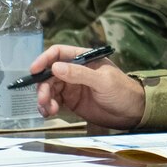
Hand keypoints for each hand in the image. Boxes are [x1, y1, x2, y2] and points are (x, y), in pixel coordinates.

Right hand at [30, 44, 145, 127]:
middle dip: (43, 86)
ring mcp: (71, 86)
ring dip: (44, 98)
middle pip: (49, 73)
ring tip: (48, 110)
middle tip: (43, 99)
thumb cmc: (123, 91)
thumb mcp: (103, 81)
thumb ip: (80, 74)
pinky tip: (49, 113)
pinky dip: (48, 107)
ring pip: (49, 89)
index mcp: (83, 59)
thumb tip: (55, 67)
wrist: (133, 113)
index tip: (34, 70)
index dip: (44, 59)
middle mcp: (74, 71)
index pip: (58, 53)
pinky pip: (54, 101)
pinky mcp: (71, 102)